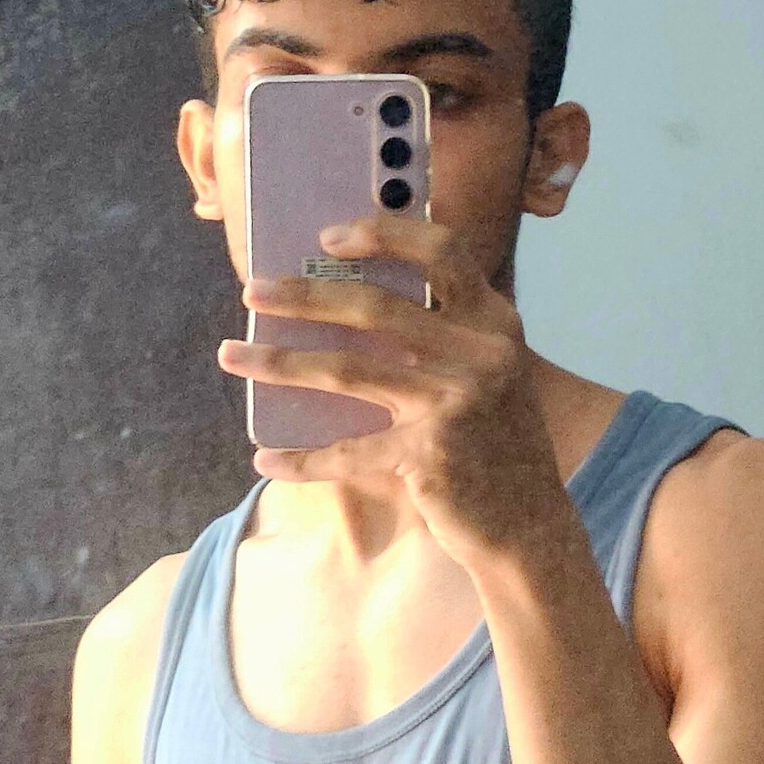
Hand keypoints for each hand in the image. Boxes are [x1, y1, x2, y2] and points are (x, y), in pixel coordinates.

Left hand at [217, 212, 569, 574]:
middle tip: (252, 293)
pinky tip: (267, 459)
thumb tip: (345, 310)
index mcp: (494, 324)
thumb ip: (440, 341)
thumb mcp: (488, 378)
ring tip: (233, 354)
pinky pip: (348, 452)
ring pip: (348, 370)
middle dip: (303, 296)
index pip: (442, 252)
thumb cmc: (495, 450)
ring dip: (280, 362)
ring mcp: (454, 405)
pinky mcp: (429, 457)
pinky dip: (303, 459)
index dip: (384, 233)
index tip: (328, 237)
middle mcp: (479, 355)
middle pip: (375, 307)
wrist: (530, 530)